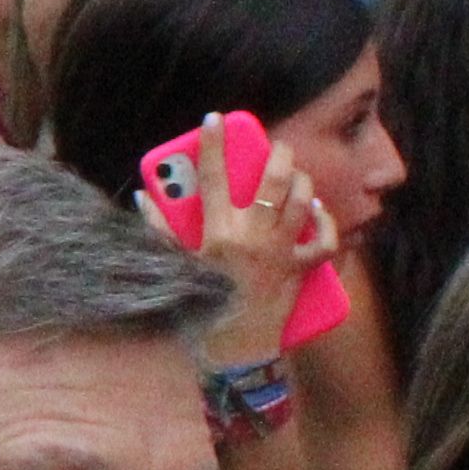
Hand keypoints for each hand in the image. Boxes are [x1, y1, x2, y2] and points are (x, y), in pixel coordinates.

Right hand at [152, 140, 327, 360]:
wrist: (234, 350)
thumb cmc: (199, 308)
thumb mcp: (175, 266)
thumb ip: (159, 229)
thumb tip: (145, 196)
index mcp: (216, 234)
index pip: (213, 178)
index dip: (212, 144)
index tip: (215, 119)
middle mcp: (251, 238)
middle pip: (272, 181)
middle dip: (279, 155)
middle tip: (277, 146)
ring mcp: (279, 252)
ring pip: (300, 202)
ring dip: (302, 182)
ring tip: (295, 175)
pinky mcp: (300, 269)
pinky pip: (321, 239)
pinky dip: (323, 222)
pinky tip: (315, 212)